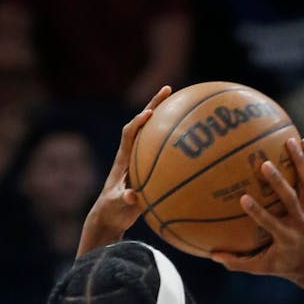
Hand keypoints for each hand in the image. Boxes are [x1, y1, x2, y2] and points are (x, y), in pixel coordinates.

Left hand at [78, 86, 171, 254]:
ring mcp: (140, 158)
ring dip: (166, 116)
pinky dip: (176, 138)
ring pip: (154, 132)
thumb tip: (133, 195)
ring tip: (184, 101)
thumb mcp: (118, 206)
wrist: (110, 215)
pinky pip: (164, 147)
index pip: (129, 133)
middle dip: (155, 104)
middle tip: (169, 89)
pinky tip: (193, 136)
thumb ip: (124, 200)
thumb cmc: (112, 210)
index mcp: (123, 159)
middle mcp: (131, 153)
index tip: (150, 113)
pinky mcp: (148, 165)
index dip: (138, 122)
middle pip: (143, 122)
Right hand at [208, 138, 303, 288]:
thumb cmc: (283, 264)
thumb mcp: (261, 268)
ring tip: (291, 140)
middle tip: (265, 165)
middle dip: (279, 183)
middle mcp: (301, 222)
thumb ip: (237, 262)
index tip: (243, 198)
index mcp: (286, 238)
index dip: (259, 212)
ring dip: (301, 162)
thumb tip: (211, 255)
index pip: (271, 224)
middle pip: (292, 200)